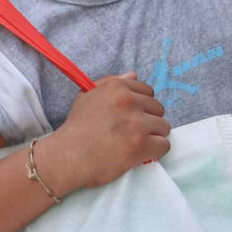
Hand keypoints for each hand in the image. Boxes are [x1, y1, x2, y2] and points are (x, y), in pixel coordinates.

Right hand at [40, 72, 169, 193]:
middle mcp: (128, 101)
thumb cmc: (75, 128)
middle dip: (148, 120)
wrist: (67, 157)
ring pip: (164, 127)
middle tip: (131, 132)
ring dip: (152, 137)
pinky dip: (154, 151)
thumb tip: (133, 75)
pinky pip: (164, 145)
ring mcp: (136, 123)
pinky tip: (140, 154)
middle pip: (159, 109)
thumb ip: (109, 83)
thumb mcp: (86, 97)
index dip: (140, 106)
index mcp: (116, 88)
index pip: (148, 91)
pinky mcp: (142, 145)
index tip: (130, 116)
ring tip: (135, 143)